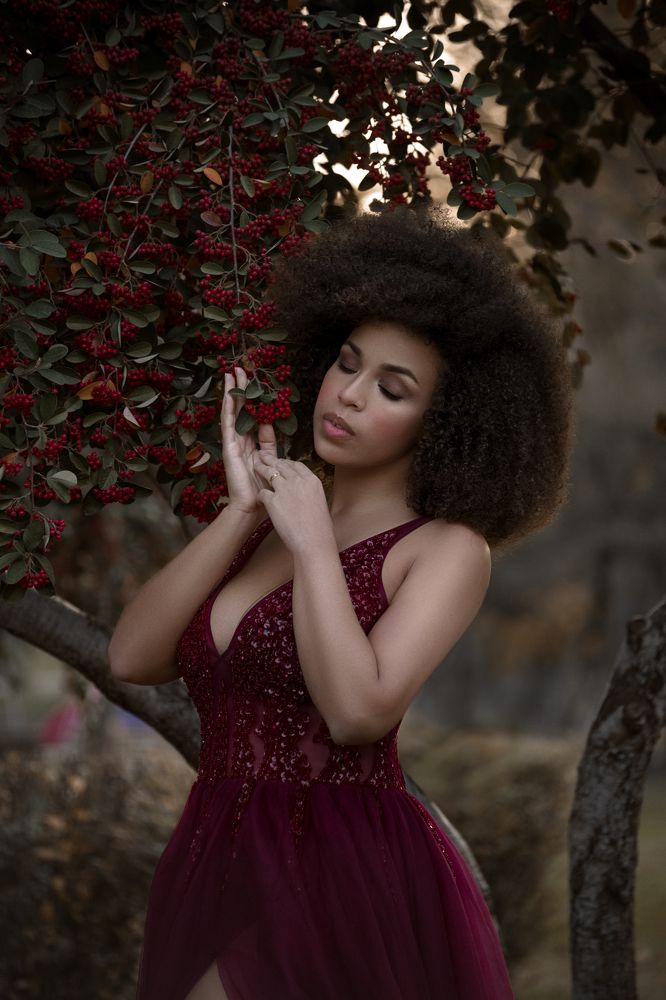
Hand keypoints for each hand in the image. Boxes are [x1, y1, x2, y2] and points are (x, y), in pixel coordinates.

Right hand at [220, 366, 278, 514]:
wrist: (251, 508)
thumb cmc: (262, 489)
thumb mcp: (270, 461)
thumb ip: (270, 444)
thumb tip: (271, 424)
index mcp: (252, 444)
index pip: (253, 416)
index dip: (255, 399)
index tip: (257, 382)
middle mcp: (241, 440)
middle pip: (241, 409)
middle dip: (242, 389)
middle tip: (242, 368)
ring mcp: (233, 443)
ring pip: (233, 412)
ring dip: (233, 393)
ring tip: (232, 373)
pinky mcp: (228, 447)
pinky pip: (229, 424)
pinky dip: (229, 408)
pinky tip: (229, 394)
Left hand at [254, 452, 333, 553]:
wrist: (313, 541)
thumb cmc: (319, 528)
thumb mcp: (320, 502)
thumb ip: (309, 492)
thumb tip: (302, 491)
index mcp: (312, 481)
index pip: (297, 465)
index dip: (287, 462)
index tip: (282, 462)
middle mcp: (298, 481)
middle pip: (282, 465)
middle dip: (271, 460)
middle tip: (264, 457)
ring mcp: (284, 490)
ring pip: (269, 473)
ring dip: (261, 469)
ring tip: (255, 466)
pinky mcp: (273, 501)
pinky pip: (263, 492)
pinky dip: (261, 495)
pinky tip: (260, 497)